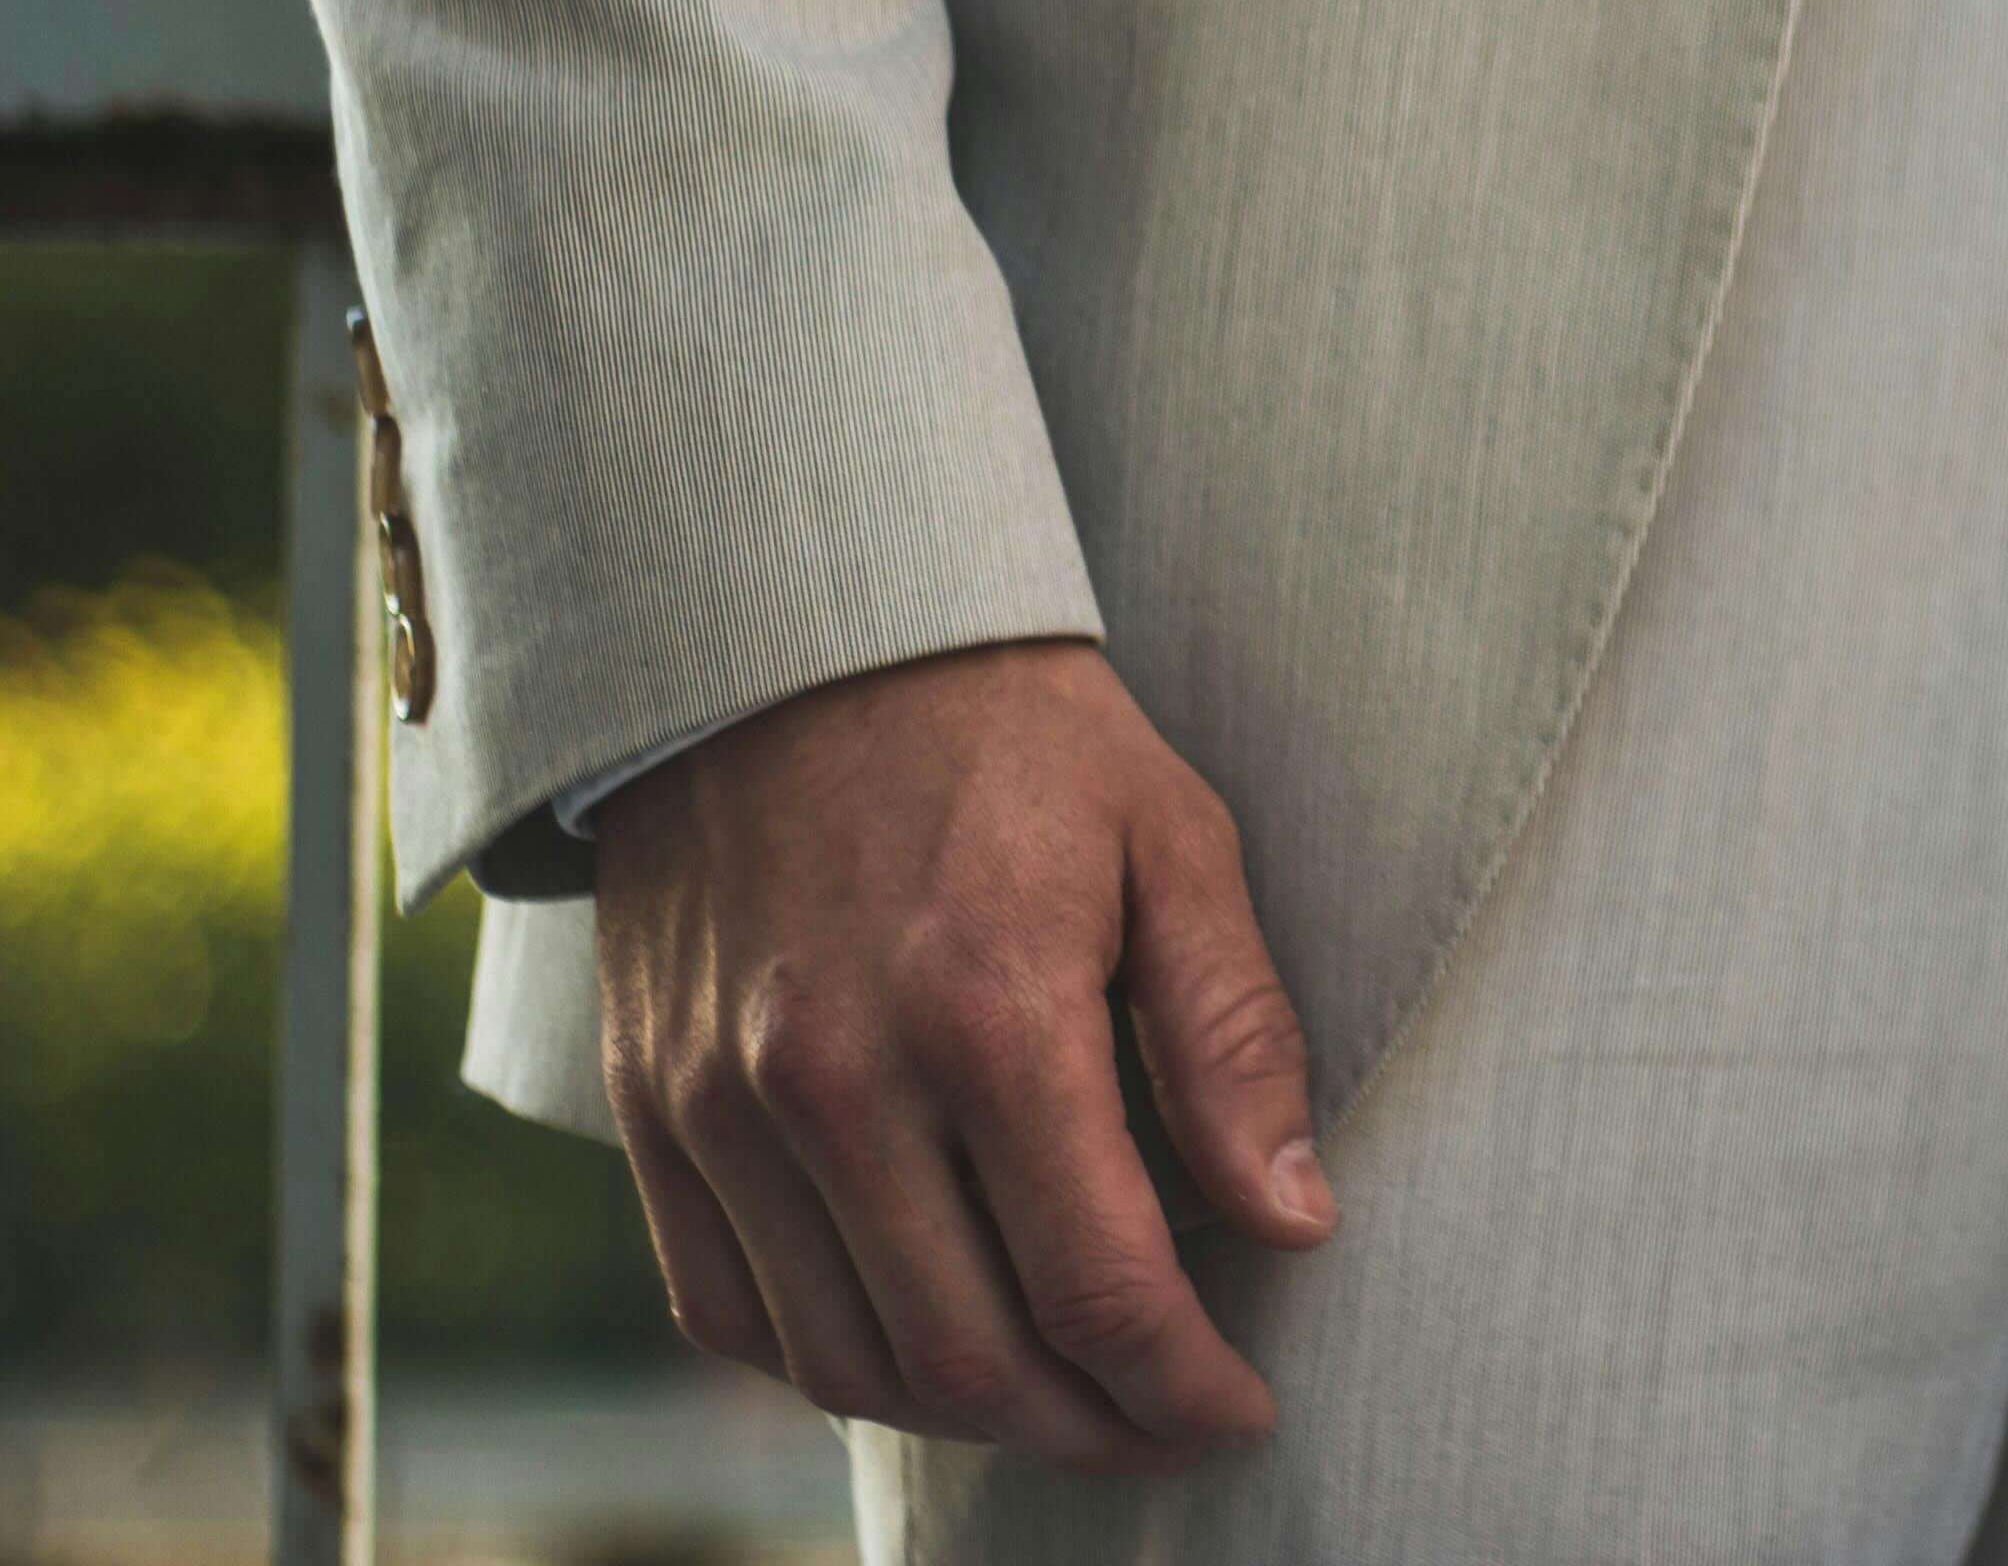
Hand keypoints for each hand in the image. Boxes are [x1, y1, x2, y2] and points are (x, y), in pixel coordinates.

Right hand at [592, 640, 1332, 1471]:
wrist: (792, 637)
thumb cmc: (1017, 737)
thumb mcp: (1174, 841)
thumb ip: (1233, 1041)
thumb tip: (1296, 1222)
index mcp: (993, 1011)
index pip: (1100, 1284)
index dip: (1181, 1385)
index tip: (1239, 1412)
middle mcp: (839, 1081)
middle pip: (970, 1358)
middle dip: (1090, 1428)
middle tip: (1164, 1425)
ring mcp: (725, 1107)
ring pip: (846, 1362)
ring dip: (967, 1420)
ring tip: (1064, 1402)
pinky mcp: (653, 1112)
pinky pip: (728, 1311)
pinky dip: (830, 1367)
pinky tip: (921, 1350)